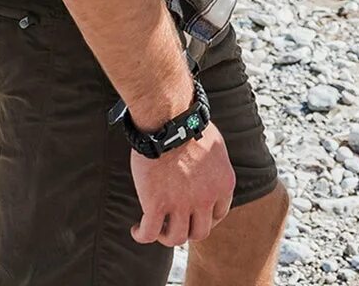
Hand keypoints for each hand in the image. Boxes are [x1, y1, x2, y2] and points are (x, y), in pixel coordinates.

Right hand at [129, 125, 233, 248]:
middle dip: (187, 230)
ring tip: (156, 228)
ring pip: (176, 238)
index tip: (194, 216)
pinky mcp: (156, 204)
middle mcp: (205, 198)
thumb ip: (213, 168)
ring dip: (165, 236)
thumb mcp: (215, 148)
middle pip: (199, 232)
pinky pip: (149, 233)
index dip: (206, 219)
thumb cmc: (188, 126)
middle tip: (174, 222)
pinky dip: (141, 235)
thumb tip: (207, 175)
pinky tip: (136, 228)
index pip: (219, 214)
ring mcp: (181, 204)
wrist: (169, 120)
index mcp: (223, 184)